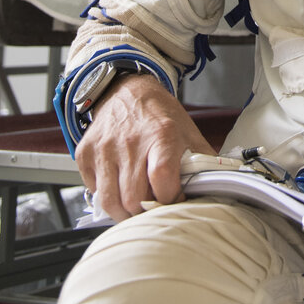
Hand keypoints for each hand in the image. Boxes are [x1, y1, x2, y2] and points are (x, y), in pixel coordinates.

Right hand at [74, 73, 215, 221]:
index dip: (169, 199)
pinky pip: (93, 191)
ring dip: (124, 212)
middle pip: (134, 198)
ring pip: (110, 202)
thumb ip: (202, 160)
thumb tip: (217, 187)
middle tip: (153, 208)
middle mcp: (130, 141)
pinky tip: (117, 188)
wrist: (126, 91)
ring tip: (135, 207)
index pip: (162, 179)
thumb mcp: (187, 131)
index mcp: (161, 135)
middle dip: (145, 212)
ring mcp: (105, 148)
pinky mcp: (86, 153)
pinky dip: (105, 197)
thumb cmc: (158, 114)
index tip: (174, 201)